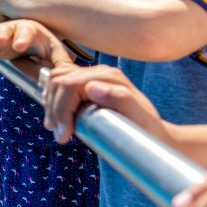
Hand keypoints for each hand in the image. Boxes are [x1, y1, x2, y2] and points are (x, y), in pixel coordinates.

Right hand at [0, 19, 72, 73]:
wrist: (32, 45)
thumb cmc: (45, 48)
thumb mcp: (56, 53)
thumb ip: (61, 63)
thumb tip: (65, 76)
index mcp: (30, 29)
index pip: (26, 30)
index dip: (22, 37)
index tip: (19, 46)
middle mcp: (11, 30)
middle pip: (3, 29)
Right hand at [44, 63, 161, 143]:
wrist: (155, 134)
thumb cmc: (148, 131)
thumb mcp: (139, 119)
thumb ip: (119, 99)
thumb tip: (91, 87)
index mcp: (110, 77)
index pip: (69, 84)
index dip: (61, 109)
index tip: (63, 135)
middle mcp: (100, 72)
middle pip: (59, 79)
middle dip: (53, 107)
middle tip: (59, 134)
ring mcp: (93, 76)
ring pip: (56, 79)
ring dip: (51, 103)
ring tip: (56, 127)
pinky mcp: (87, 82)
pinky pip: (60, 82)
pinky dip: (53, 97)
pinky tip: (56, 114)